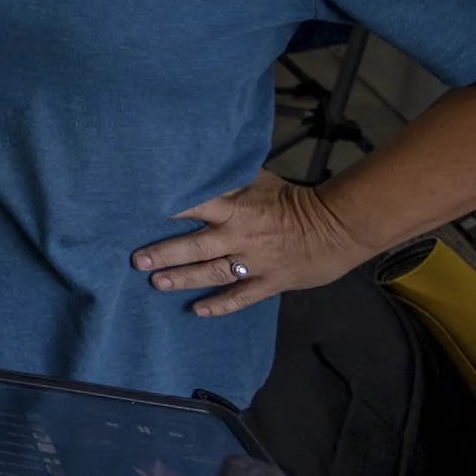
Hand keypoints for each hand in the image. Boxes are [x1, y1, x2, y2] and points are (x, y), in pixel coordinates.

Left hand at [132, 169, 369, 317]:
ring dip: (184, 279)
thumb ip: (230, 180)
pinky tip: (198, 311)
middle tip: (137, 260)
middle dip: (165, 253)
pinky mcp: (270, 282)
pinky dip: (220, 305)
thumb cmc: (294, 200)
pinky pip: (241, 297)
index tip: (139, 213)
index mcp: (237, 208)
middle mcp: (240, 236)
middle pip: (196, 246)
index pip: (195, 206)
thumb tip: (201, 164)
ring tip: (157, 283)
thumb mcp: (260, 181)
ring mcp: (255, 262)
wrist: (338, 226)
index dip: (168, 210)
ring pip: (212, 273)